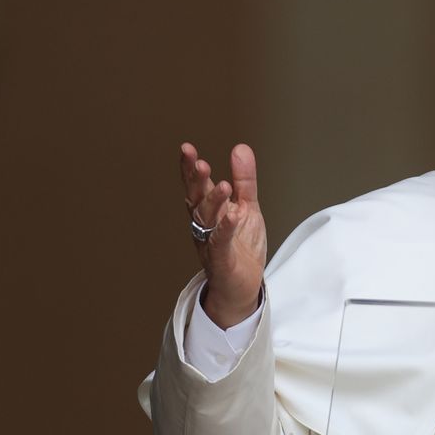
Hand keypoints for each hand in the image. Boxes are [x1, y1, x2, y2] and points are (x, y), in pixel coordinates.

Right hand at [180, 142, 266, 327]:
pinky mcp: (222, 260)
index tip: (187, 149)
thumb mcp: (247, 206)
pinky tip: (232, 216)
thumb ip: (244, 180)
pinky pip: (221, 243)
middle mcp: (205, 225)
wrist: (244, 285)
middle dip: (196, 182)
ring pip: (207, 220)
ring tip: (223, 185)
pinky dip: (226, 229)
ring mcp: (211, 242)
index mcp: (210, 211)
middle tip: (199, 163)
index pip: (197, 186)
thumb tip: (240, 148)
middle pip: (197, 200)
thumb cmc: (241, 246)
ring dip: (213, 202)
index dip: (190, 168)